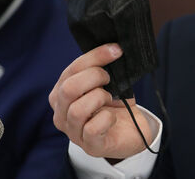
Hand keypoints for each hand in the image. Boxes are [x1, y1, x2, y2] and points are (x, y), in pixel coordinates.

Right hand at [49, 43, 153, 158]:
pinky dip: (107, 118)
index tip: (116, 50)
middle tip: (109, 79)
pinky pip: (93, 128)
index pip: (71, 70)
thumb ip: (103, 68)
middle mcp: (61, 114)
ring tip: (110, 99)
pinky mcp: (90, 145)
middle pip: (68, 88)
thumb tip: (114, 48)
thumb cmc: (116, 104)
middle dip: (95, 77)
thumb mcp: (108, 83)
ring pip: (77, 109)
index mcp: (61, 94)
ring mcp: (73, 132)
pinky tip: (113, 117)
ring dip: (100, 98)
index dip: (95, 57)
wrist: (132, 131)